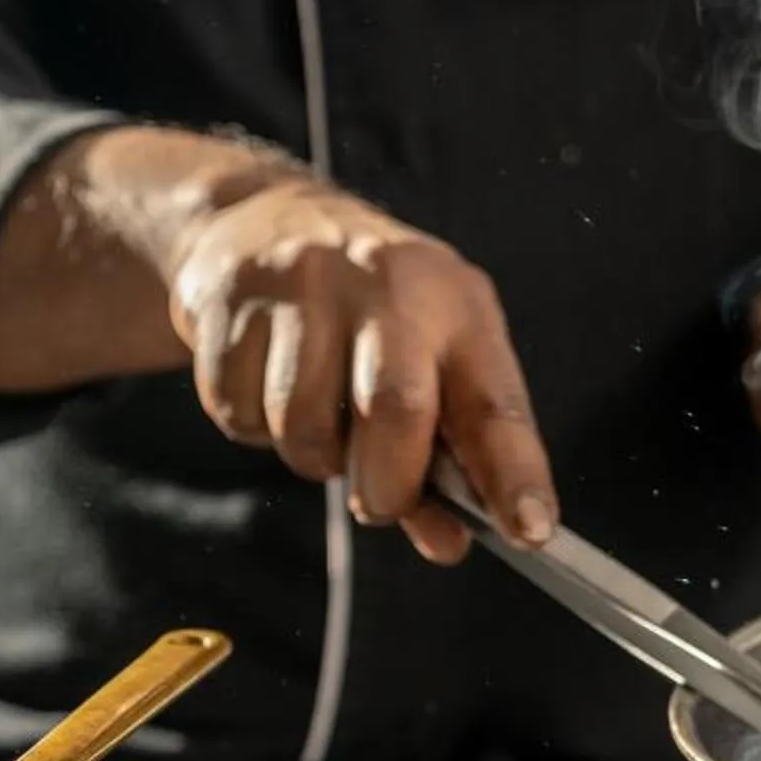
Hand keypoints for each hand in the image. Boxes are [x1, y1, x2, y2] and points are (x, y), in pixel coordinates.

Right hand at [163, 176, 553, 563]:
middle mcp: (386, 283)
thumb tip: (446, 544)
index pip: (495, 402)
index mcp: (455, 303)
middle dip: (389, 485)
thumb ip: (444, 453)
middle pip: (397, 409)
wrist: (259, 217)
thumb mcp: (429, 356)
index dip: (515, 474)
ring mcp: (303, 284)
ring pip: (305, 425)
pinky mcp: (230, 299)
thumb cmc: (370, 314)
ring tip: (320, 418)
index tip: (530, 531)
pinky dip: (254, 426)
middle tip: (382, 504)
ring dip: (312, 457)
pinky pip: (239, 411)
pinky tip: (268, 381)